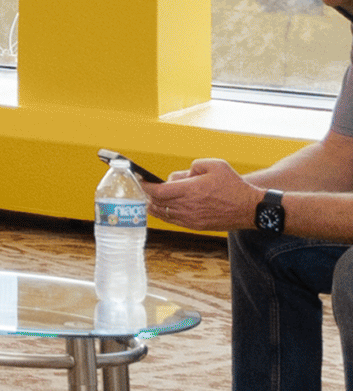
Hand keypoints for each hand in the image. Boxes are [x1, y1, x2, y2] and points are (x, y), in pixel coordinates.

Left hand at [143, 158, 260, 230]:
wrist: (250, 208)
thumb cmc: (233, 185)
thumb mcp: (214, 165)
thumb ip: (192, 166)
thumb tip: (177, 177)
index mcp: (191, 190)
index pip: (158, 190)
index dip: (145, 185)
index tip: (139, 179)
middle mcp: (188, 206)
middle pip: (157, 202)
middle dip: (148, 194)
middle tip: (144, 187)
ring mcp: (191, 218)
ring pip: (163, 213)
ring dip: (153, 205)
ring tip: (149, 197)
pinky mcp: (196, 226)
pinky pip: (173, 221)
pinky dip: (164, 214)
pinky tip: (162, 208)